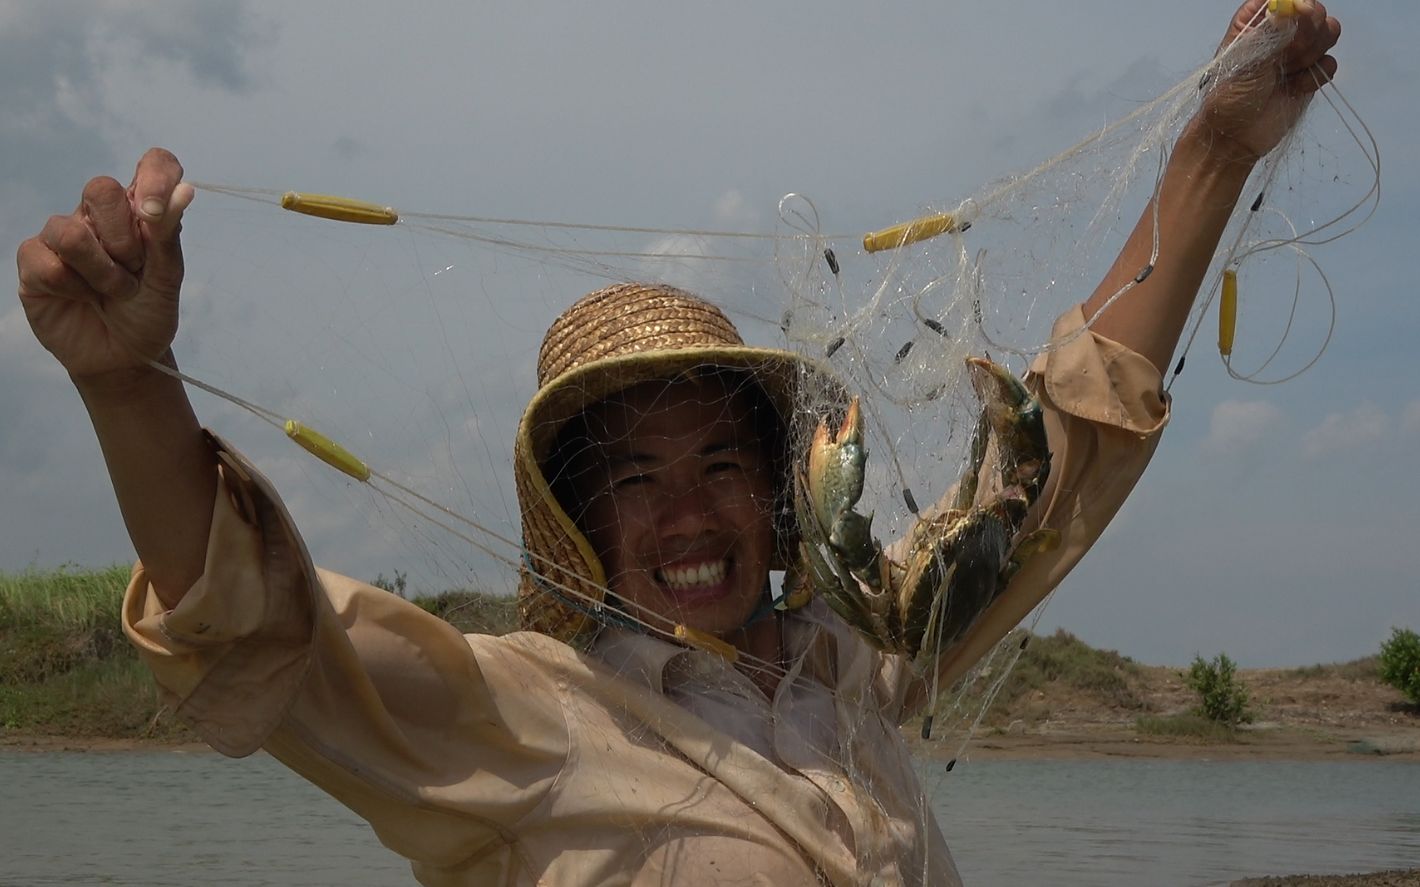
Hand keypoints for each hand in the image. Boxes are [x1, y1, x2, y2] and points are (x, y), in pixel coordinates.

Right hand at [16, 148, 194, 380]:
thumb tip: (184, 190)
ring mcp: (62, 235)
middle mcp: (98, 216)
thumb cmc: (148, 313)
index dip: (155, 176)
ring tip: (114, 292)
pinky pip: (48, 262)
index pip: (153, 164)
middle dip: (123, 240)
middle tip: (134, 272)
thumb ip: (167, 234)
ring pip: (70, 231)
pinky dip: (74, 289)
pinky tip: (82, 299)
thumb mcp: (168, 277)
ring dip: (102, 273)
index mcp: (139, 211)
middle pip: (100, 188)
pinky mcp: (34, 261)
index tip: (154, 213)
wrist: (125, 358)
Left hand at [1200, 0, 1340, 161]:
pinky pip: (1330, 62)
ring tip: (1288, 71)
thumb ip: (1273, 34)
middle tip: (1290, 53)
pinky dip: (1316, 75)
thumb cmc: (1229, 98)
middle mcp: (1278, 34)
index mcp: (1253, 24)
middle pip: (1314, 10)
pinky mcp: (1309, 74)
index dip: (1295, 2)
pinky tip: (1294, 88)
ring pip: (1328, 32)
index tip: (1298, 13)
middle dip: (1308, 30)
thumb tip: (1297, 7)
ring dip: (1312, 52)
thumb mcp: (1246, 62)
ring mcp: (1296, 53)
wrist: (1235, 138)